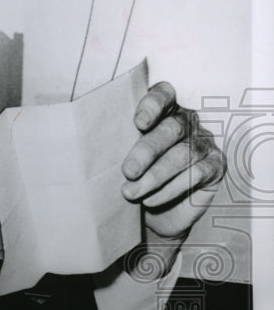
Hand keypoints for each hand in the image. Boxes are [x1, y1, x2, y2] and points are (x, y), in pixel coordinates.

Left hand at [120, 81, 224, 275]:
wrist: (154, 214)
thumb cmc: (134, 177)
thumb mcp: (121, 157)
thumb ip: (116, 143)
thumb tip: (92, 144)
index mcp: (163, 111)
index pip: (164, 95)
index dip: (153, 104)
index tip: (138, 122)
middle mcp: (187, 123)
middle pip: (172, 128)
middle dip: (147, 150)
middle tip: (127, 171)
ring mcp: (204, 143)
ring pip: (183, 153)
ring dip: (155, 175)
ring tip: (131, 192)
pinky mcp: (215, 166)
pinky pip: (196, 174)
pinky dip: (170, 188)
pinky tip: (151, 199)